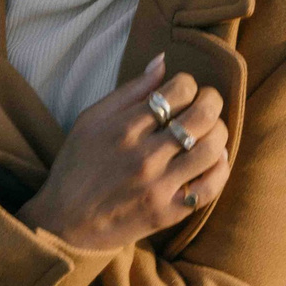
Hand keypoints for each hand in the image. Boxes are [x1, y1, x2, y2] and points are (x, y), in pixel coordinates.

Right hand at [16, 56, 230, 251]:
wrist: (65, 223)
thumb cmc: (76, 166)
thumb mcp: (90, 120)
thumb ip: (129, 91)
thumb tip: (162, 62)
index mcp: (124, 127)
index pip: (179, 91)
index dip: (189, 84)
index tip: (183, 90)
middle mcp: (144, 156)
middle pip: (203, 117)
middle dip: (212, 101)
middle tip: (207, 104)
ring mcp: (158, 186)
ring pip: (212, 149)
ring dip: (219, 133)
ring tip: (210, 132)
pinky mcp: (167, 213)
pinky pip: (210, 188)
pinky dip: (220, 169)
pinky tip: (214, 160)